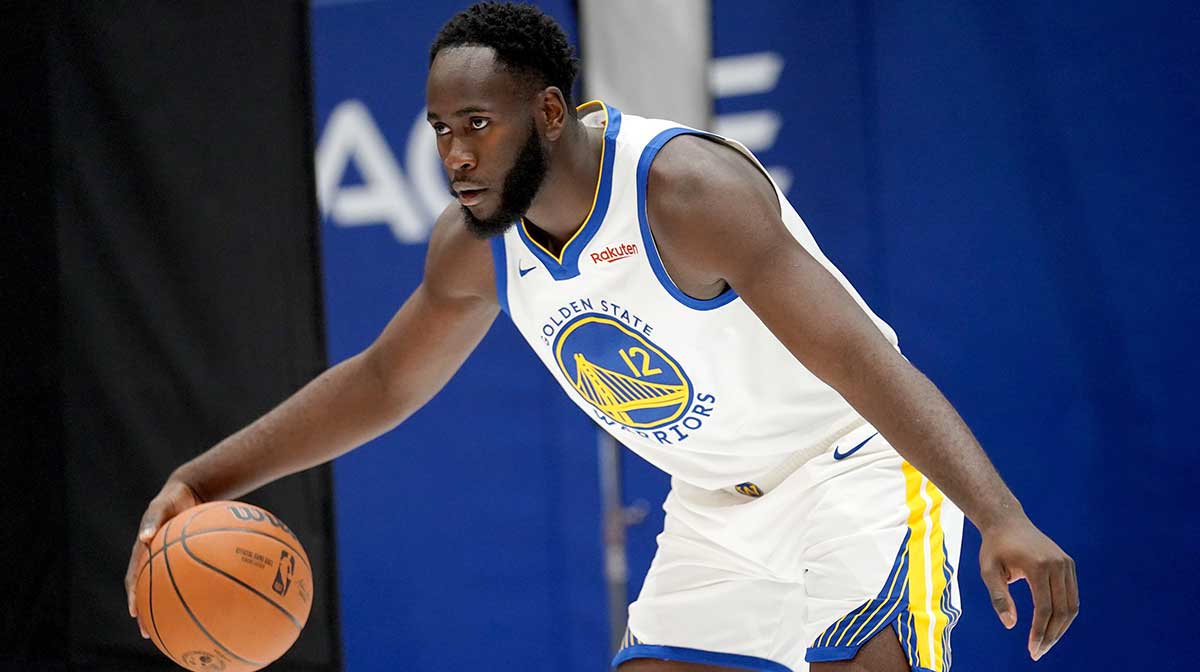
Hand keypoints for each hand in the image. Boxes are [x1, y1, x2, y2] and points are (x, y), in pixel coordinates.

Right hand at [124, 479, 202, 637]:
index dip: (133, 596)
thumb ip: (152, 520)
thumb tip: (144, 538)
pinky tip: (208, 602)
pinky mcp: (184, 560)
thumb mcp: (160, 506)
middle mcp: (154, 560)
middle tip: (149, 632)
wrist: (188, 493)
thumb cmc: (172, 499)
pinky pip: (189, 578)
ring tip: (176, 627)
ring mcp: (168, 561)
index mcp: (143, 552)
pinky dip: (194, 590)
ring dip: (168, 607)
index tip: (134, 613)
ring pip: (167, 589)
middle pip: (147, 591)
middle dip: (147, 612)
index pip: (133, 579)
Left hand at [979, 515, 1078, 660]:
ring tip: (1045, 643)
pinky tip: (1051, 626)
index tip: (1032, 650)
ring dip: (1060, 628)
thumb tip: (1011, 625)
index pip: (1045, 608)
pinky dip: (1064, 614)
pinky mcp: (1068, 564)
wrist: (1007, 522)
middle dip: (1052, 635)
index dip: (1040, 632)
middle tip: (1038, 652)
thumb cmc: (994, 548)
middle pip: (1062, 610)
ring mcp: (1066, 564)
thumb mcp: (988, 571)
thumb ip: (999, 597)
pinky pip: (1071, 596)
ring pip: (1072, 606)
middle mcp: (1058, 564)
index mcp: (1038, 566)